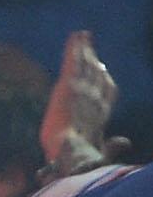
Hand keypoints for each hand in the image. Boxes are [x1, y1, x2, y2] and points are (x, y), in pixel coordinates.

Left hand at [43, 30, 121, 176]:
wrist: (71, 153)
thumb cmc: (82, 160)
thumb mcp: (99, 153)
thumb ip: (113, 147)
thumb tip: (126, 142)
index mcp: (101, 116)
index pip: (106, 92)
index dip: (105, 80)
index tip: (103, 70)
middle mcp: (95, 100)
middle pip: (97, 75)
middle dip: (94, 60)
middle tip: (89, 47)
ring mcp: (83, 91)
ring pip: (86, 66)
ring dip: (84, 50)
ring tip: (81, 36)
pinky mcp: (69, 86)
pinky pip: (72, 62)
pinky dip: (74, 49)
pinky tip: (75, 37)